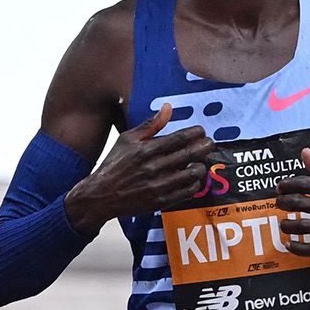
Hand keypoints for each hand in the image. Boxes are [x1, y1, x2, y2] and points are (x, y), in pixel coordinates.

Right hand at [62, 105, 212, 231]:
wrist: (100, 196)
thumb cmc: (114, 165)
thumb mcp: (127, 140)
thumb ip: (150, 125)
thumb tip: (168, 107)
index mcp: (146, 150)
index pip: (179, 138)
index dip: (195, 133)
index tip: (201, 131)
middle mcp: (154, 168)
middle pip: (189, 155)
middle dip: (204, 147)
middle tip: (209, 144)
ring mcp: (158, 186)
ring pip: (192, 174)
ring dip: (200, 166)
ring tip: (200, 162)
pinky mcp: (161, 201)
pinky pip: (187, 192)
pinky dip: (194, 184)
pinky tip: (192, 179)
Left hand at [277, 149, 309, 256]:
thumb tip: (304, 153)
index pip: (305, 183)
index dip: (287, 185)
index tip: (280, 187)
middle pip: (300, 203)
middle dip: (283, 203)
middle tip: (279, 203)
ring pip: (304, 226)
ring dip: (287, 225)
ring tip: (284, 223)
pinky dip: (298, 248)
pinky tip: (290, 244)